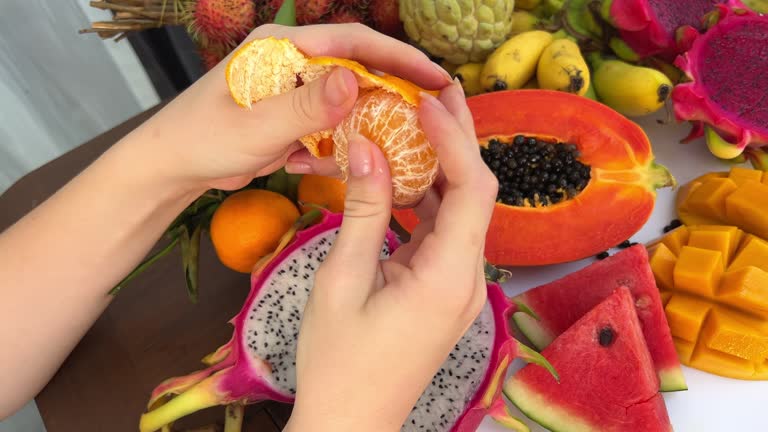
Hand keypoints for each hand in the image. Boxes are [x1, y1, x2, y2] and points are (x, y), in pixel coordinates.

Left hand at [123, 23, 451, 192]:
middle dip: (392, 92)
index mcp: (283, 48)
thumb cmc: (204, 138)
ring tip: (394, 147)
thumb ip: (305, 105)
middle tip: (431, 115)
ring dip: (366, 124)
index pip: (351, 42)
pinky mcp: (291, 118)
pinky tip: (334, 166)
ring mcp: (292, 91)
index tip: (435, 78)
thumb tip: (354, 79)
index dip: (398, 57)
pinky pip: (328, 128)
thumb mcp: (256, 125)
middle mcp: (292, 63)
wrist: (171, 167)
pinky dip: (337, 147)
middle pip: (355, 70)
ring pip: (346, 102)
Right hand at [284, 80, 498, 431]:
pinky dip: (424, 201)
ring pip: (460, 212)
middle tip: (434, 93)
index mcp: (447, 280)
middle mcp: (467, 281)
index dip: (456, 140)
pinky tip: (400, 176)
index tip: (427, 101)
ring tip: (414, 122)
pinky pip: (442, 234)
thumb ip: (361, 212)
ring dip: (439, 168)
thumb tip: (368, 149)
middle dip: (458, 141)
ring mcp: (458, 288)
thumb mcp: (342, 281)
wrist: (350, 423)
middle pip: (475, 195)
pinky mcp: (443, 292)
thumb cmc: (339, 363)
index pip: (472, 191)